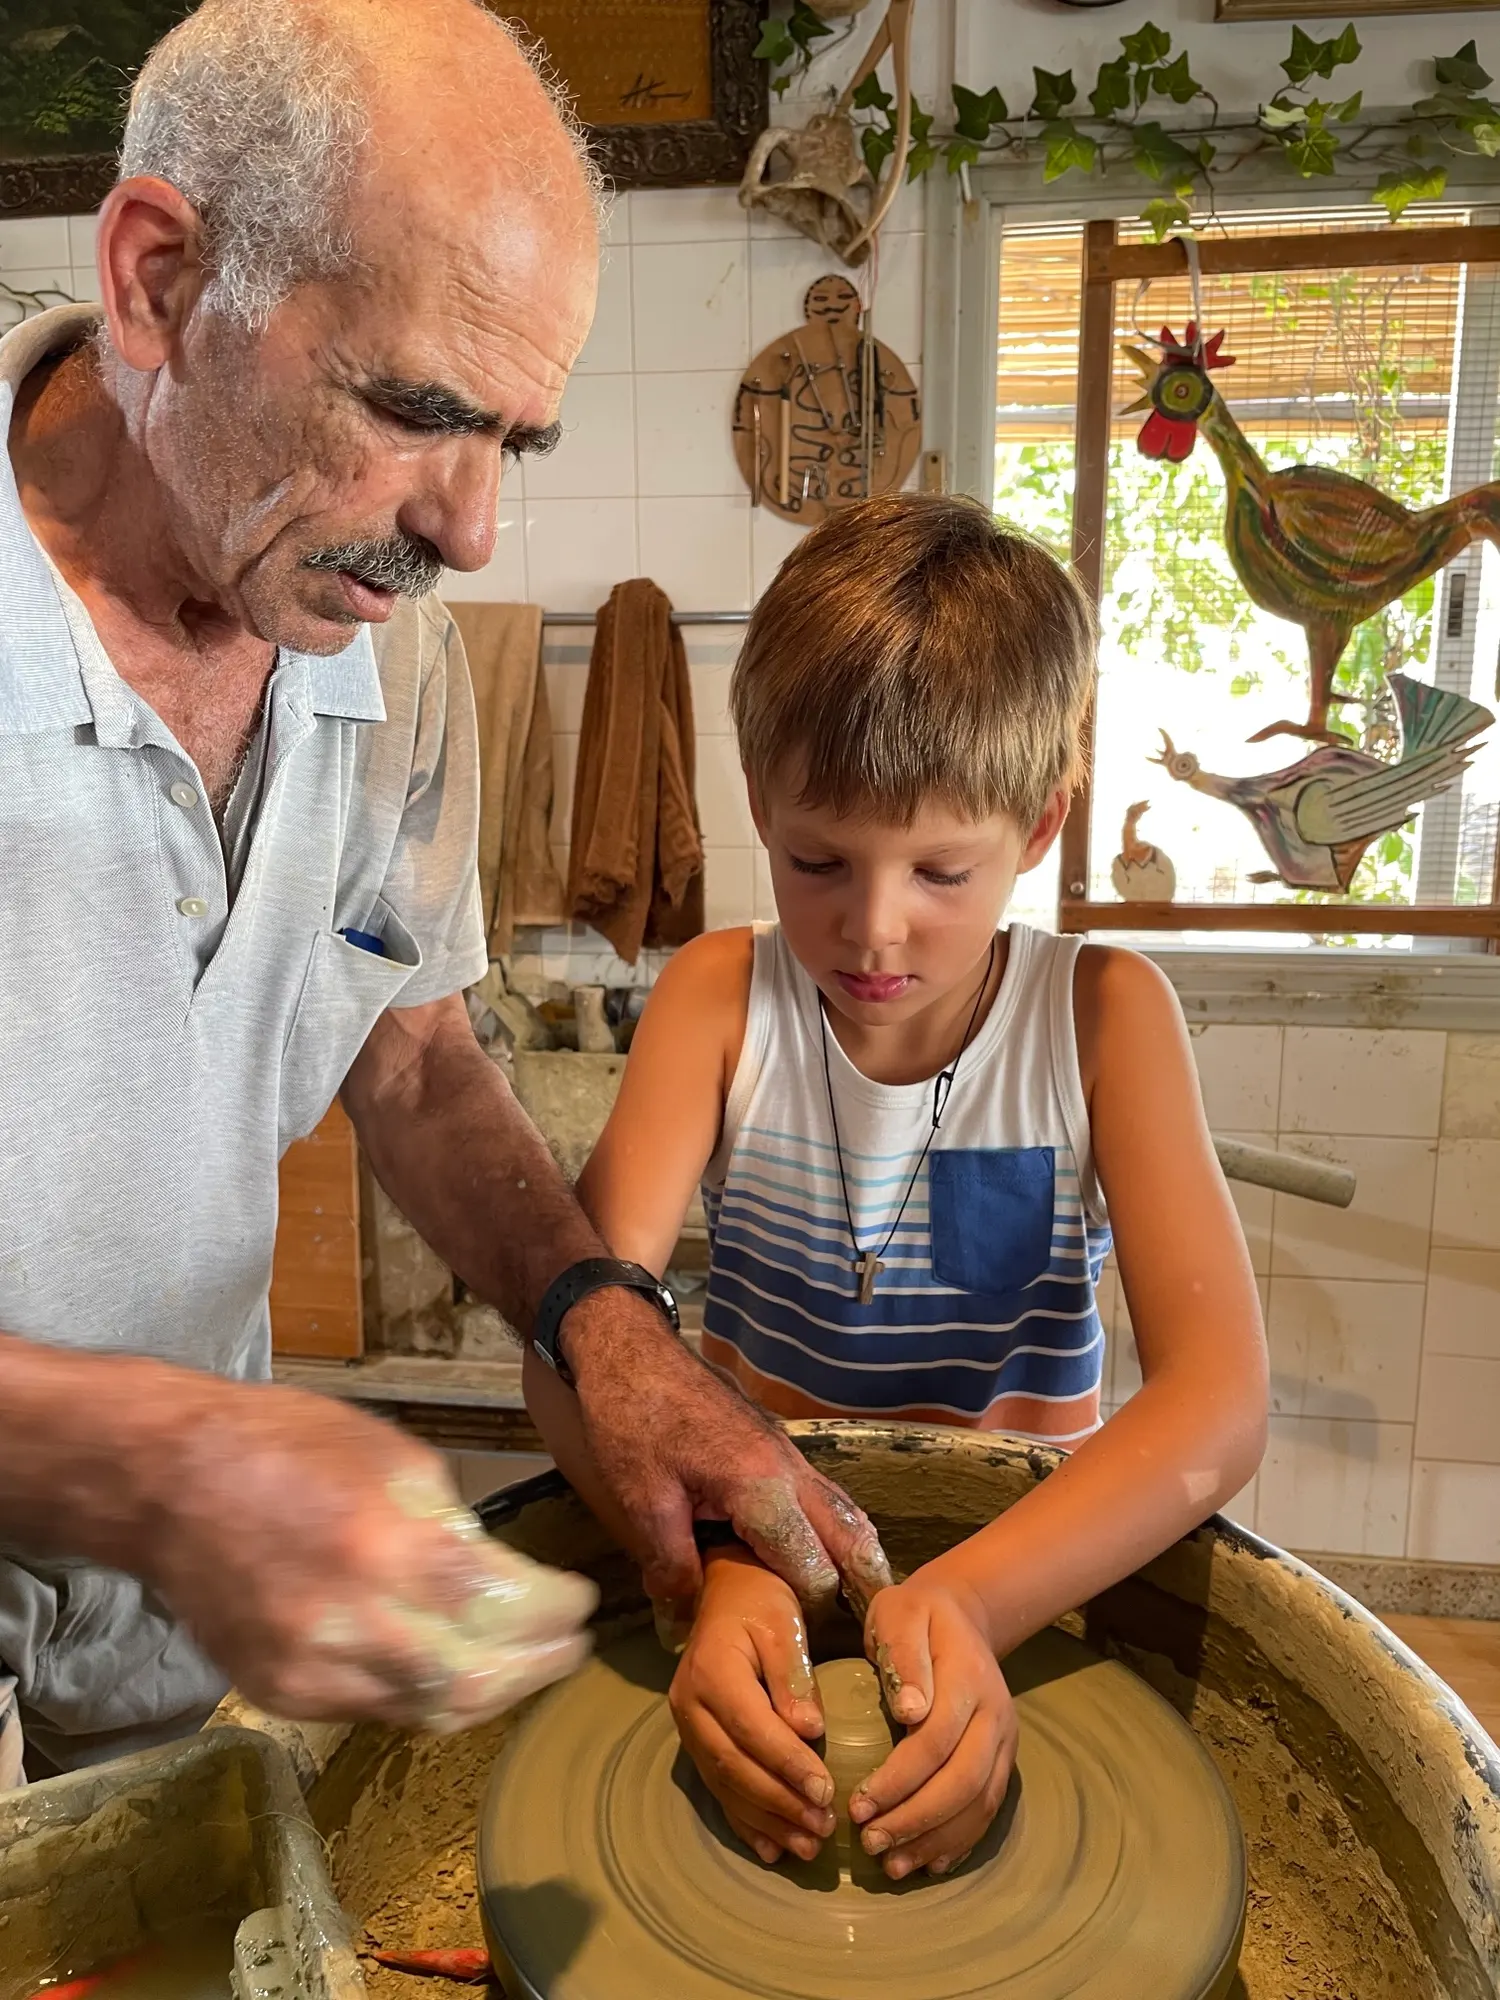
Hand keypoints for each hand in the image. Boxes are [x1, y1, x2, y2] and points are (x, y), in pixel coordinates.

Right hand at [133, 1374, 595, 1729]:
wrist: (170, 1482)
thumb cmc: (284, 1446)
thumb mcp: (394, 1454)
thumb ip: (452, 1521)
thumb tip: (499, 1567)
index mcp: (389, 1544)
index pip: (505, 1604)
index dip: (556, 1610)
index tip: (581, 1598)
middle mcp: (353, 1621)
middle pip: (477, 1679)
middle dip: (540, 1666)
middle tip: (573, 1646)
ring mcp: (313, 1669)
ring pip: (430, 1711)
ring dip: (492, 1692)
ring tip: (527, 1665)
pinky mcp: (283, 1694)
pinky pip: (378, 1711)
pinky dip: (428, 1695)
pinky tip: (456, 1670)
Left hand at [562, 1291, 891, 1617]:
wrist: (630, 1350)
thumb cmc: (632, 1420)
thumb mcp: (642, 1501)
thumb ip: (671, 1566)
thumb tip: (684, 1625)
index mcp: (761, 1488)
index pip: (814, 1570)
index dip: (811, 1613)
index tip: (800, 1645)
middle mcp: (791, 1470)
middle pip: (852, 1538)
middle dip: (865, 1586)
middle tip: (873, 1635)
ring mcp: (789, 1454)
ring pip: (846, 1511)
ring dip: (859, 1556)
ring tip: (864, 1601)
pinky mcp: (777, 1446)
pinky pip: (825, 1494)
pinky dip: (839, 1530)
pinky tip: (826, 1552)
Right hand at [669, 1549, 835, 1864]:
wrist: (726, 1593)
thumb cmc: (761, 1604)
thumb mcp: (783, 1624)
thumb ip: (794, 1676)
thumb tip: (810, 1730)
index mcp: (712, 1672)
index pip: (752, 1729)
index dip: (788, 1764)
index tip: (826, 1791)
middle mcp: (690, 1706)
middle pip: (735, 1765)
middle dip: (780, 1802)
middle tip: (822, 1828)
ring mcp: (688, 1727)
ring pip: (726, 1784)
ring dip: (767, 1820)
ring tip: (808, 1846)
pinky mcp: (695, 1741)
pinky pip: (718, 1787)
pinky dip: (745, 1820)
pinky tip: (772, 1848)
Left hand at [850, 1571, 1016, 1879]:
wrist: (961, 1614)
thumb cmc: (915, 1615)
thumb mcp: (899, 1613)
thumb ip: (903, 1654)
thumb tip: (909, 1710)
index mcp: (969, 1678)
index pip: (936, 1741)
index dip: (898, 1780)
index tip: (858, 1805)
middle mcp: (996, 1714)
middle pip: (964, 1782)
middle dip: (916, 1820)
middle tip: (871, 1843)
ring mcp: (1005, 1740)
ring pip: (980, 1803)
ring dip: (937, 1840)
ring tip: (893, 1865)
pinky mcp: (1003, 1758)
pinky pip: (988, 1808)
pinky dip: (960, 1841)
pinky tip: (928, 1864)